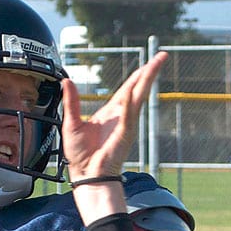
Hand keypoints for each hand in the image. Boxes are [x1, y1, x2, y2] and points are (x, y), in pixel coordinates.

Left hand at [61, 52, 167, 179]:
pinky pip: (129, 116)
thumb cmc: (81, 154)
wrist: (85, 174)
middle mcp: (122, 116)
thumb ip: (72, 102)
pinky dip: (131, 102)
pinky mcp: (124, 135)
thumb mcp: (71, 123)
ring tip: (155, 65)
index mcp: (112, 112)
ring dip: (146, 81)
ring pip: (138, 97)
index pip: (128, 88)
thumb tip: (67, 81)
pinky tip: (135, 89)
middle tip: (162, 56)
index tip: (148, 62)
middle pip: (139, 88)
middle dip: (150, 72)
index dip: (138, 74)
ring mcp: (126, 125)